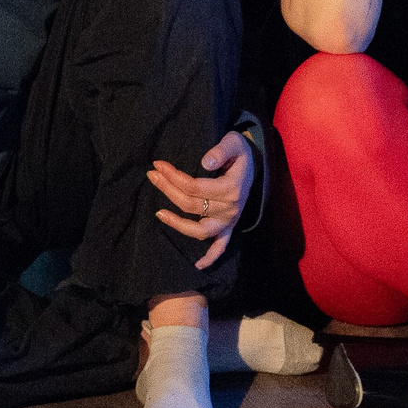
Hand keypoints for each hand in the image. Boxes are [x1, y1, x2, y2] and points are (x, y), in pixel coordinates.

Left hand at [148, 129, 252, 270]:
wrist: (255, 163)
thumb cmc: (239, 152)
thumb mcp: (234, 142)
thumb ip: (221, 150)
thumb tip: (205, 162)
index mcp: (230, 189)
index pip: (194, 187)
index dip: (173, 176)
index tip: (158, 164)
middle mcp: (229, 209)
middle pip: (191, 205)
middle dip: (168, 189)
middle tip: (152, 175)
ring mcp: (229, 221)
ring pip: (199, 230)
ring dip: (177, 224)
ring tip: (158, 212)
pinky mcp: (229, 227)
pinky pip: (221, 247)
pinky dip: (211, 257)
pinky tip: (198, 265)